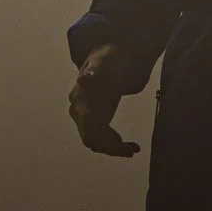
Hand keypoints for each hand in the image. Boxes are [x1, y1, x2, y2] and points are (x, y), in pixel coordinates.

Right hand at [67, 43, 140, 157]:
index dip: (101, 136)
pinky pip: (102, 138)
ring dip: (113, 148)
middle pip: (90, 137)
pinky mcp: (96, 120)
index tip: (119, 142)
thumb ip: (94, 71)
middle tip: (130, 151)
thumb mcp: (102, 62)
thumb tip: (86, 78)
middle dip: (109, 146)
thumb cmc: (107, 61)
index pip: (87, 124)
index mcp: (80, 98)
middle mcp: (79, 110)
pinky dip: (115, 145)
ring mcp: (85, 116)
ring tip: (133, 149)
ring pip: (95, 141)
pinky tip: (132, 146)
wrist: (109, 59)